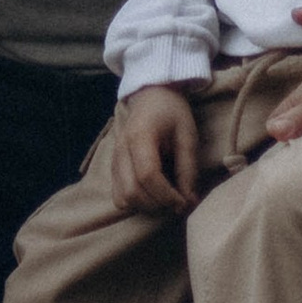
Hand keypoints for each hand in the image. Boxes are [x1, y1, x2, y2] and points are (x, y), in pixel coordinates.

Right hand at [104, 86, 200, 217]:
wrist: (151, 96)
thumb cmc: (172, 112)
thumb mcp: (187, 135)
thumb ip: (188, 168)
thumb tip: (189, 202)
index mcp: (140, 136)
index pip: (147, 175)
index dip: (166, 195)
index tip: (184, 202)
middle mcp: (120, 150)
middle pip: (132, 191)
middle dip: (158, 204)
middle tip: (178, 203)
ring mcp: (113, 160)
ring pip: (123, 198)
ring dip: (147, 206)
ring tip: (166, 199)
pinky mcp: (113, 168)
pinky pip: (118, 196)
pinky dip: (136, 203)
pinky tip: (153, 195)